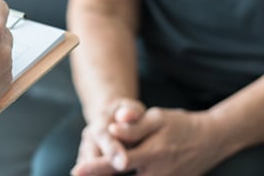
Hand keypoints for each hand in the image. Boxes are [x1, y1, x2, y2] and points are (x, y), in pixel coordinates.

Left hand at [78, 108, 219, 175]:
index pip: (117, 162)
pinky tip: (109, 174)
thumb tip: (113, 129)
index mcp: (152, 154)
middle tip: (78, 173)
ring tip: (89, 175)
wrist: (210, 140)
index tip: (77, 170)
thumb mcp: (158, 118)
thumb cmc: (180, 125)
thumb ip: (135, 126)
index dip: (95, 167)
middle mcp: (157, 174)